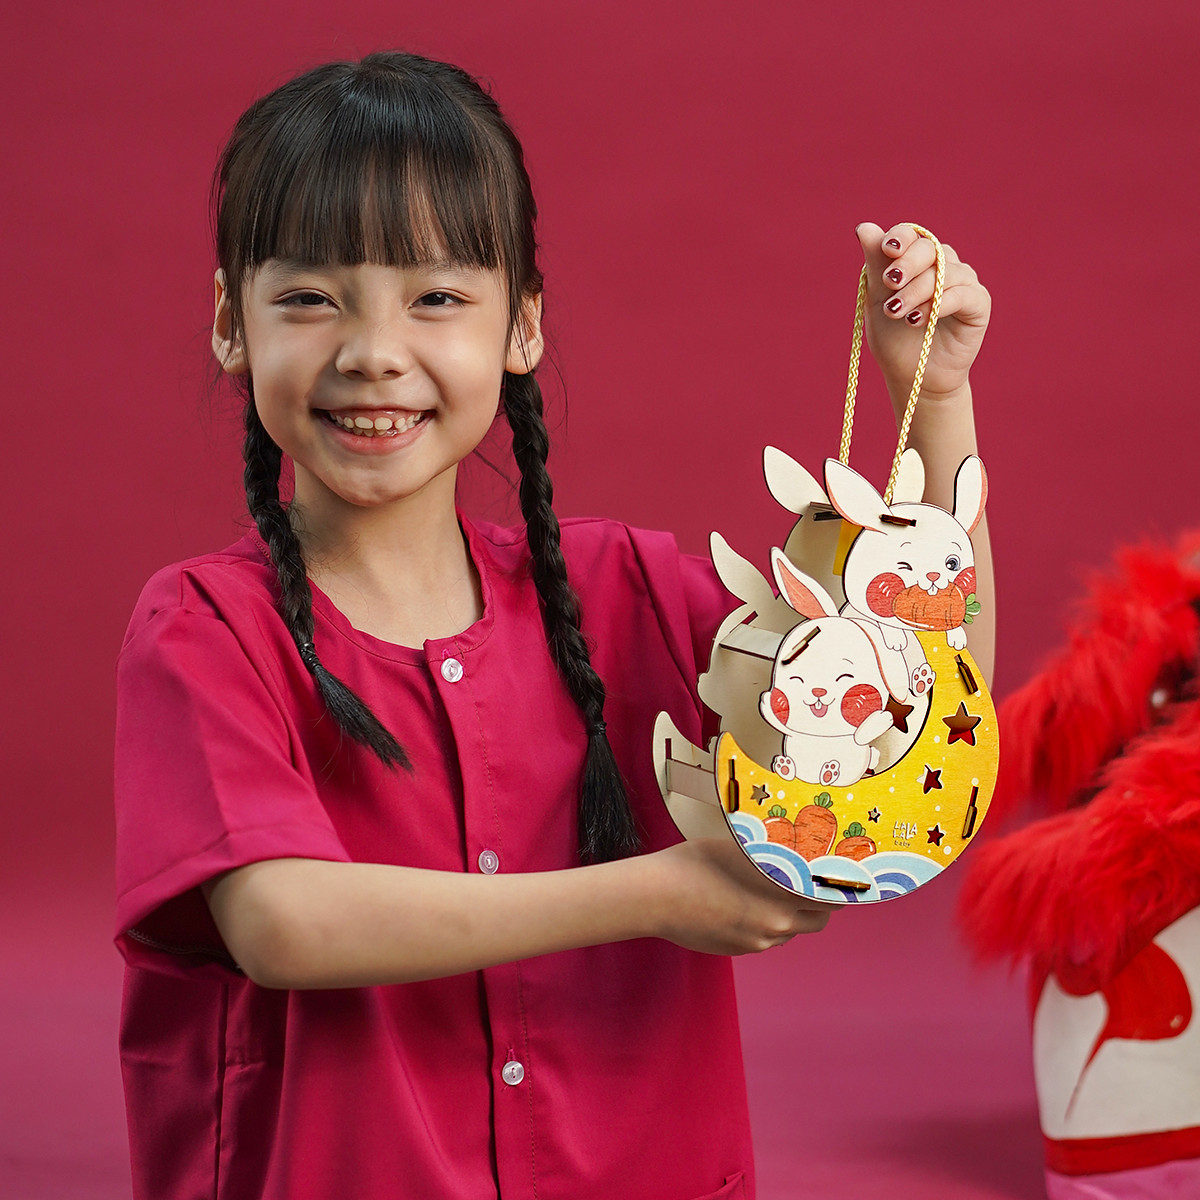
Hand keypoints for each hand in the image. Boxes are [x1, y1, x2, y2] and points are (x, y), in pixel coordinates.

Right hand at [644, 838, 831, 955]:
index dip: (839, 887)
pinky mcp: (740, 950)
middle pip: (818, 919)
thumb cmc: (695, 863)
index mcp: (783, 893)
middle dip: (819, 903)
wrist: (657, 896)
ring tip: (772, 891)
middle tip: (811, 882)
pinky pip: (765, 938)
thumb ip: (775, 856)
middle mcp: (778, 923)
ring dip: (790, 914)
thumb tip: (798, 850)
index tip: (839, 877)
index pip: (832, 898)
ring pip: (790, 931)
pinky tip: (743, 904)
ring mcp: (758, 941)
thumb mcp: (742, 849)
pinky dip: (764, 924)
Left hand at [856, 222, 990, 403]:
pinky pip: (962, 294)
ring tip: (897, 313)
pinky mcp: (978, 303)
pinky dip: (939, 304)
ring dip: (917, 291)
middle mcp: (943, 265)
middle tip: (889, 283)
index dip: (900, 238)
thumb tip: (864, 227)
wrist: (913, 377)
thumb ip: (875, 264)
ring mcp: (963, 281)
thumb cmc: (895, 339)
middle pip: (929, 248)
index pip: (912, 235)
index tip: (887, 250)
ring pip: (944, 272)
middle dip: (906, 264)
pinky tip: (919, 320)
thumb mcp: (878, 300)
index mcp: (916, 260)